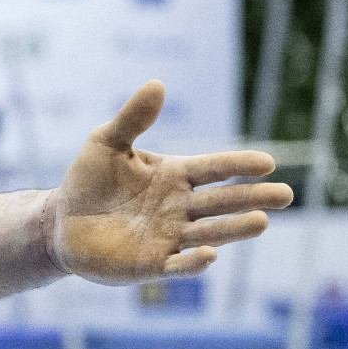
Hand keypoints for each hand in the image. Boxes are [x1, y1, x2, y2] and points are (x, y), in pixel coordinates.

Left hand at [50, 82, 293, 283]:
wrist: (61, 223)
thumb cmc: (88, 182)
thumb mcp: (105, 144)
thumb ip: (133, 118)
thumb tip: (157, 84)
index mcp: (175, 176)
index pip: (214, 169)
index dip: (239, 165)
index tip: (267, 163)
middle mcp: (180, 207)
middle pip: (223, 202)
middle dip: (253, 198)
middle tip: (286, 195)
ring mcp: (169, 236)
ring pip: (209, 232)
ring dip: (235, 228)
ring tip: (262, 221)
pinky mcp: (152, 264)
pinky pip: (178, 264)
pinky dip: (194, 262)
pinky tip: (210, 255)